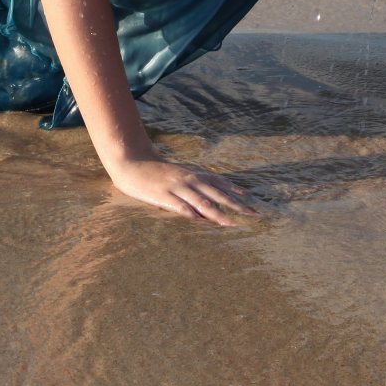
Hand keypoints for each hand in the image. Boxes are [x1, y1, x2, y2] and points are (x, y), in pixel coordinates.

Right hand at [108, 154, 257, 225]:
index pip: (221, 183)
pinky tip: (203, 223)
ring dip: (219, 214)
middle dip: (237, 205)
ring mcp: (177, 187)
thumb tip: (207, 198)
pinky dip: (193, 215)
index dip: (236, 191)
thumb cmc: (156, 171)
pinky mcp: (164, 196)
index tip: (252, 200)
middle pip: (218, 194)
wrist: (132, 161)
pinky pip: (181, 207)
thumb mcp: (179, 173)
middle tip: (254, 214)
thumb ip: (193, 183)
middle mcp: (190, 179)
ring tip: (233, 223)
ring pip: (203, 202)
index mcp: (194, 173)